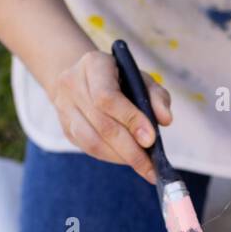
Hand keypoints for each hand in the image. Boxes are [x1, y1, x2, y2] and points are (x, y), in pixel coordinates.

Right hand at [47, 49, 171, 183]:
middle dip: (130, 149)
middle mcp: (72, 84)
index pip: (107, 97)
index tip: (150, 140)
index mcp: (94, 64)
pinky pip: (88, 148)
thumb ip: (157, 96)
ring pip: (92, 141)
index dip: (130, 119)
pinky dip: (111, 157)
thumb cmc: (119, 78)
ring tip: (142, 166)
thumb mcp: (140, 78)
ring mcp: (64, 107)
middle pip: (101, 124)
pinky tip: (127, 159)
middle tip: (150, 166)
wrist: (84, 76)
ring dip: (120, 157)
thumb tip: (165, 119)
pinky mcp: (66, 127)